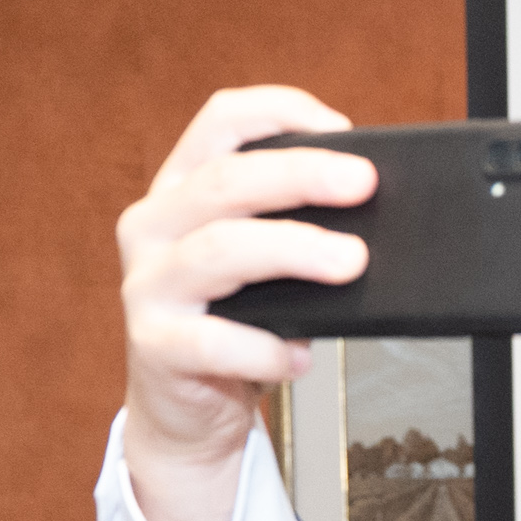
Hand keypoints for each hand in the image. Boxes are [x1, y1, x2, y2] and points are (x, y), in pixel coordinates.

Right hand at [115, 87, 377, 520]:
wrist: (185, 409)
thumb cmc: (233, 323)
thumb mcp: (261, 260)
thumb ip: (294, 224)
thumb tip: (372, 209)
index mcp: (180, 189)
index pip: (219, 122)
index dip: (278, 111)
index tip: (339, 128)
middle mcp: (153, 226)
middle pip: (226, 181)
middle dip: (301, 175)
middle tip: (363, 184)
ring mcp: (148, 285)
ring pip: (221, 249)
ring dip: (294, 250)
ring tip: (350, 262)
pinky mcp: (154, 346)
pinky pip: (213, 342)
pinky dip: (266, 348)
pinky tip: (298, 357)